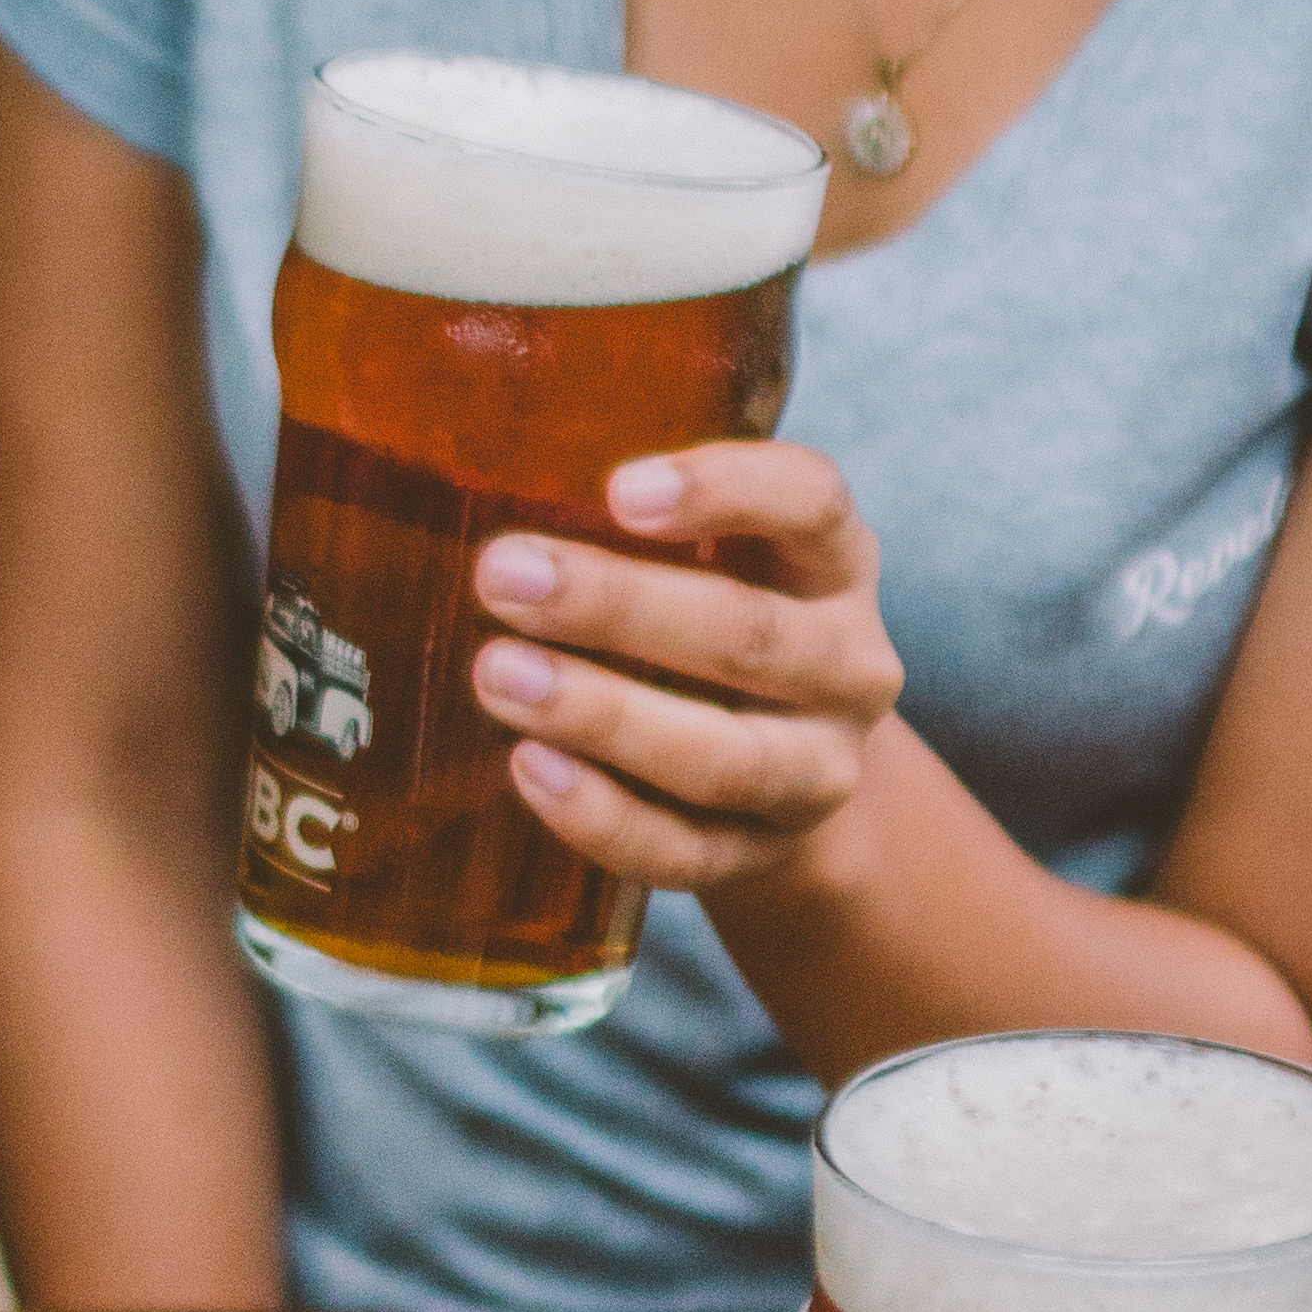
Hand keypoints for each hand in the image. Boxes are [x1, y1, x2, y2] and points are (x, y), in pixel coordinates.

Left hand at [469, 441, 902, 897]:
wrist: (774, 773)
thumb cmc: (707, 618)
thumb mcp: (707, 552)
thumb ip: (623, 511)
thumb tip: (464, 456)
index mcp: (833, 561)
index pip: (811, 502)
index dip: (725, 490)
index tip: (619, 488)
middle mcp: (847, 664)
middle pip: (748, 635)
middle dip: (617, 606)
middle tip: (502, 576)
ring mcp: (815, 770)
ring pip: (723, 755)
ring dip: (604, 715)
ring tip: (497, 675)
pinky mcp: (760, 855)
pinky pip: (684, 849)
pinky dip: (603, 816)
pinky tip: (530, 768)